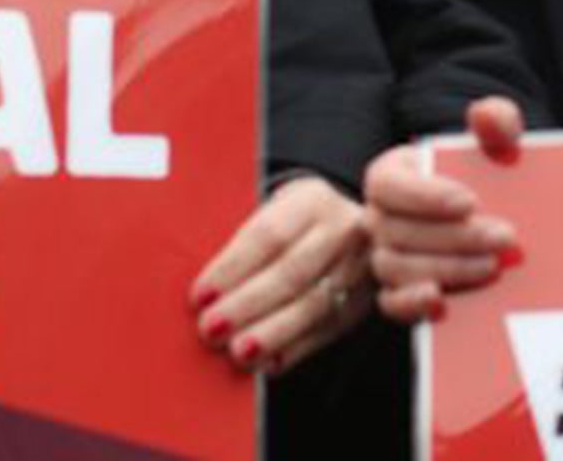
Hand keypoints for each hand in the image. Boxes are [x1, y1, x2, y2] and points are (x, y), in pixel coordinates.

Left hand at [190, 175, 371, 374]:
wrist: (349, 227)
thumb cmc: (294, 223)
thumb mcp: (275, 211)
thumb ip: (245, 242)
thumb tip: (205, 289)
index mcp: (312, 200)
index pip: (268, 235)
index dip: (233, 267)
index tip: (201, 295)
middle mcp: (342, 231)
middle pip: (291, 273)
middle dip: (247, 305)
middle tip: (212, 328)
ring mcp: (357, 270)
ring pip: (311, 306)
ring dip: (270, 333)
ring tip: (238, 351)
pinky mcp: (361, 304)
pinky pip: (326, 331)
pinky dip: (294, 349)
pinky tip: (269, 362)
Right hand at [366, 96, 525, 322]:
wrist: (490, 210)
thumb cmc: (482, 171)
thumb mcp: (494, 139)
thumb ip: (495, 119)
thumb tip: (485, 115)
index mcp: (391, 174)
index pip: (390, 185)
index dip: (425, 196)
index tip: (469, 201)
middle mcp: (379, 216)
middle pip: (398, 231)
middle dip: (454, 237)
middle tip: (504, 236)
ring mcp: (385, 255)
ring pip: (396, 267)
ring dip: (446, 268)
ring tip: (493, 264)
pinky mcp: (397, 291)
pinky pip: (391, 303)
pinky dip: (411, 305)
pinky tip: (442, 299)